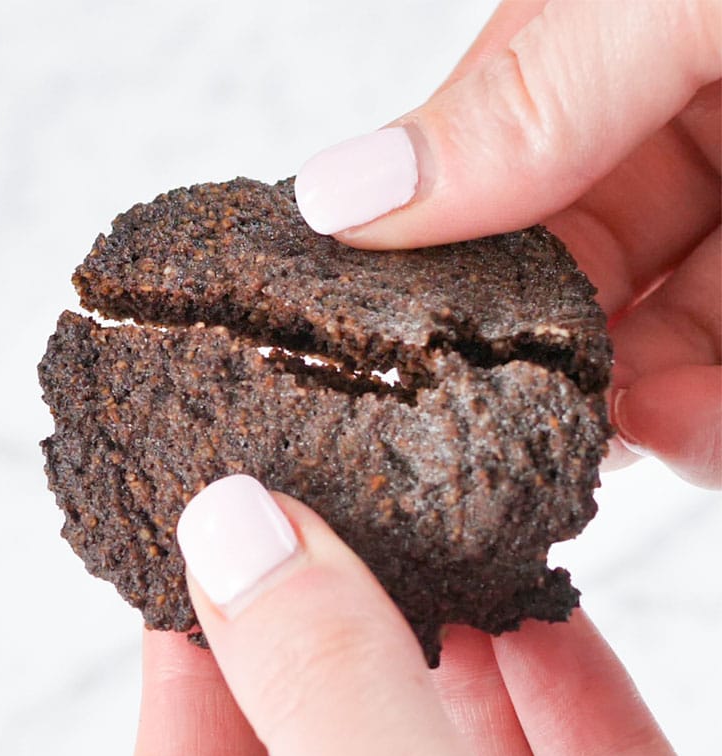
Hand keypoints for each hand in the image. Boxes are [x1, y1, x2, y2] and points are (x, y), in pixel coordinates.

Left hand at [128, 476, 695, 755]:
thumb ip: (324, 690)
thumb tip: (235, 527)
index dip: (198, 635)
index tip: (214, 521)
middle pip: (330, 726)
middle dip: (336, 606)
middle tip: (325, 484)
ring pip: (453, 731)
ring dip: (451, 621)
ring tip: (429, 507)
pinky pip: (581, 753)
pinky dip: (560, 669)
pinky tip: (541, 587)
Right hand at [296, 0, 720, 488]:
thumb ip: (526, 92)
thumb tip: (339, 194)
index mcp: (620, 56)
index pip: (490, 156)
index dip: (436, 241)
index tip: (384, 322)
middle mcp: (687, 144)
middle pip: (569, 270)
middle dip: (530, 348)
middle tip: (483, 407)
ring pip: (653, 347)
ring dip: (624, 408)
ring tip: (608, 428)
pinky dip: (703, 429)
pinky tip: (680, 427)